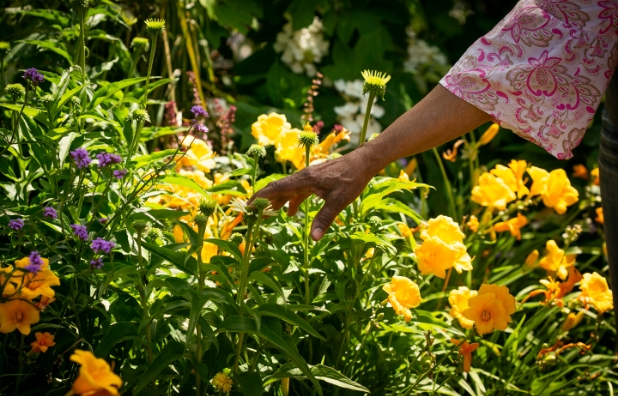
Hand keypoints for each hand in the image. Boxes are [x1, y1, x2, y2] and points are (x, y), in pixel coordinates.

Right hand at [247, 149, 374, 240]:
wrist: (363, 162)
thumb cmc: (352, 179)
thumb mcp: (339, 201)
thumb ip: (324, 219)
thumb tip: (313, 238)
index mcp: (305, 179)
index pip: (277, 187)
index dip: (261, 196)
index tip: (248, 205)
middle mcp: (303, 176)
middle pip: (279, 188)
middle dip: (265, 199)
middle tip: (253, 212)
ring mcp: (309, 177)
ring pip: (288, 189)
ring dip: (278, 201)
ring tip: (269, 214)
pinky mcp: (316, 179)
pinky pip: (298, 190)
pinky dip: (292, 200)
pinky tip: (291, 212)